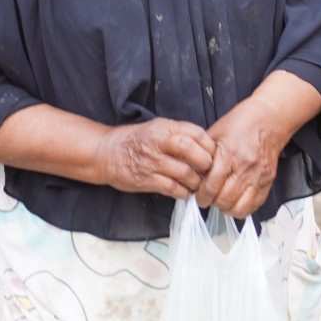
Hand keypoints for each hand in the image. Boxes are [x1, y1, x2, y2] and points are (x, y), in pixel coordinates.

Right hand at [98, 119, 216, 198]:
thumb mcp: (157, 127)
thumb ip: (179, 133)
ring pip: (185, 173)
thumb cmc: (136, 140)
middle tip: (209, 171)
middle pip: (192, 152)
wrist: (106, 153)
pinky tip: (185, 192)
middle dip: (206, 164)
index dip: (209, 145)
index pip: (196, 133)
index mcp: (164, 127)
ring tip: (198, 184)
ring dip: (196, 182)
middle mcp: (159, 143)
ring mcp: (152, 162)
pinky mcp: (146, 180)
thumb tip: (206, 146)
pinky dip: (183, 193)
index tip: (214, 155)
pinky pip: (172, 188)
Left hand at [195, 94, 286, 219]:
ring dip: (227, 208)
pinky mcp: (268, 181)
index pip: (211, 186)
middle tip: (208, 198)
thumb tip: (191, 173)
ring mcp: (259, 176)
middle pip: (224, 199)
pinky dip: (242, 208)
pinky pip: (255, 205)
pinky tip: (235, 200)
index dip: (202, 196)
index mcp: (228, 153)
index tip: (199, 196)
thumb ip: (203, 154)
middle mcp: (245, 167)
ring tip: (221, 200)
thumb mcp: (215, 133)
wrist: (269, 119)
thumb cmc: (241, 123)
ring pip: (239, 207)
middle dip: (212, 202)